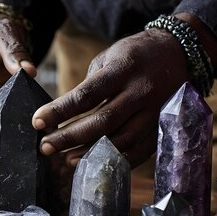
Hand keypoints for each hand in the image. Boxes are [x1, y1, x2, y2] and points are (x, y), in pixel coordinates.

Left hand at [32, 28, 188, 167]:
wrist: (179, 53)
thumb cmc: (134, 56)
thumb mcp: (109, 58)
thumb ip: (89, 86)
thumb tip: (61, 116)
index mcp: (124, 69)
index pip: (86, 95)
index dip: (59, 111)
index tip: (37, 122)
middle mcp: (141, 92)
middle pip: (102, 122)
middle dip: (69, 137)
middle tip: (45, 147)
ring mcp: (156, 112)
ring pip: (120, 141)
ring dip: (89, 154)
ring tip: (65, 158)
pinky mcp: (163, 128)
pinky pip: (138, 152)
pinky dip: (114, 160)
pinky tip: (93, 162)